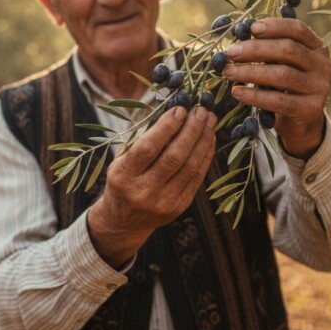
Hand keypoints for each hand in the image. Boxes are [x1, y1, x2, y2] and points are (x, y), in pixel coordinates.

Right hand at [87, 105, 216, 267]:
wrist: (124, 221)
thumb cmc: (123, 178)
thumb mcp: (121, 158)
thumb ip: (142, 135)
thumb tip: (171, 108)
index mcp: (123, 175)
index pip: (147, 148)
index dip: (166, 127)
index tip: (180, 108)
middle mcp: (143, 191)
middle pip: (173, 157)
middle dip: (191, 130)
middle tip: (201, 110)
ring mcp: (163, 202)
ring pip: (190, 167)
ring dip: (203, 140)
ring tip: (210, 119)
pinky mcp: (179, 207)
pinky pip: (197, 177)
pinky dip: (205, 155)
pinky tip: (209, 138)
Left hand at [222, 17, 330, 158]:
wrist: (301, 120)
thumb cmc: (285, 85)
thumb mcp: (281, 63)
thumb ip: (268, 48)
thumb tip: (239, 33)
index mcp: (317, 47)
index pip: (297, 29)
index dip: (274, 26)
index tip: (251, 29)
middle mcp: (322, 65)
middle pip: (288, 50)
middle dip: (256, 49)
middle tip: (231, 53)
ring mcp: (319, 88)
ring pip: (282, 75)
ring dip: (251, 72)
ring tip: (228, 72)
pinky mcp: (310, 109)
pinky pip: (279, 101)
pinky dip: (254, 96)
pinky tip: (237, 92)